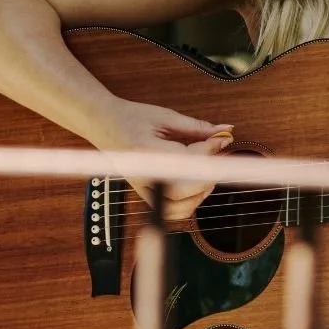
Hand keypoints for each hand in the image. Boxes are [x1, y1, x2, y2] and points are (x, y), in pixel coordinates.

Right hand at [93, 99, 234, 222]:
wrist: (103, 124)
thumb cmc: (131, 118)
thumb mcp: (165, 116)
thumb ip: (196, 128)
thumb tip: (225, 132)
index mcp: (145, 151)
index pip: (186, 160)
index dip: (211, 150)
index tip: (222, 139)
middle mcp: (142, 175)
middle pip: (182, 191)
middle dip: (208, 175)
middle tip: (218, 156)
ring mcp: (143, 188)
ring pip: (177, 208)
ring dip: (200, 193)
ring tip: (208, 171)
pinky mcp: (146, 194)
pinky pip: (171, 211)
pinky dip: (189, 204)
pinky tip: (197, 185)